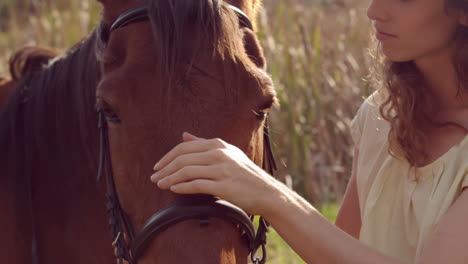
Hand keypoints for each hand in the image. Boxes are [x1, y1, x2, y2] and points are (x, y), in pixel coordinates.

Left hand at [150, 132, 280, 215]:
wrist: (266, 191)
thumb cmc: (244, 174)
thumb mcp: (227, 153)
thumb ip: (204, 144)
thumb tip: (184, 134)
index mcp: (218, 144)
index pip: (185, 147)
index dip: (168, 157)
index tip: (158, 167)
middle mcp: (219, 154)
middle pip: (183, 158)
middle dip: (165, 168)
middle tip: (154, 178)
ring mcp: (221, 169)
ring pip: (186, 171)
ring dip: (169, 179)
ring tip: (160, 185)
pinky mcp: (223, 185)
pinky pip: (196, 185)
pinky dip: (182, 187)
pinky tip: (174, 190)